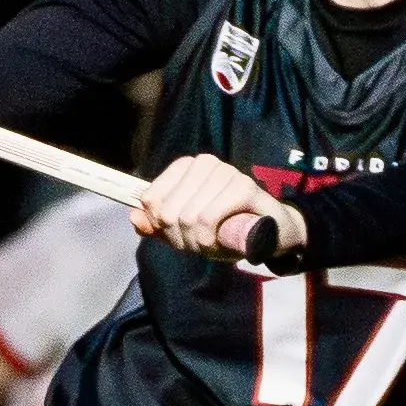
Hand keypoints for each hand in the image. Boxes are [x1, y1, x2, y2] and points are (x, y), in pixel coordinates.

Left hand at [134, 153, 298, 263]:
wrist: (272, 233)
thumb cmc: (226, 229)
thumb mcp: (186, 231)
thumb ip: (158, 225)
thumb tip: (133, 217)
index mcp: (186, 167)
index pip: (151, 199)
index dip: (161, 225)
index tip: (180, 234)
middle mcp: (205, 163)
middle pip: (168, 212)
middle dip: (181, 238)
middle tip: (201, 242)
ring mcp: (225, 172)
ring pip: (188, 217)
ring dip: (198, 241)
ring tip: (215, 240)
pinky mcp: (243, 187)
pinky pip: (208, 219)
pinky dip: (211, 238)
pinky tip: (223, 239)